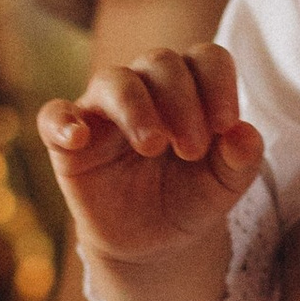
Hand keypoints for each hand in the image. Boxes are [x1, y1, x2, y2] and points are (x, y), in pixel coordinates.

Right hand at [38, 44, 262, 265]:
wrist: (152, 242)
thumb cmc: (189, 198)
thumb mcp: (224, 186)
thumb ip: (241, 161)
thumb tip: (244, 134)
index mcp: (190, 88)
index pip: (205, 58)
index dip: (218, 83)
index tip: (225, 125)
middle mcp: (146, 87)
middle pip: (161, 62)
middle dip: (182, 102)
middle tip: (193, 150)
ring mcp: (104, 110)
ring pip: (114, 80)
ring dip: (136, 107)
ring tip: (153, 146)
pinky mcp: (69, 141)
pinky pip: (54, 115)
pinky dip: (62, 122)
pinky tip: (78, 138)